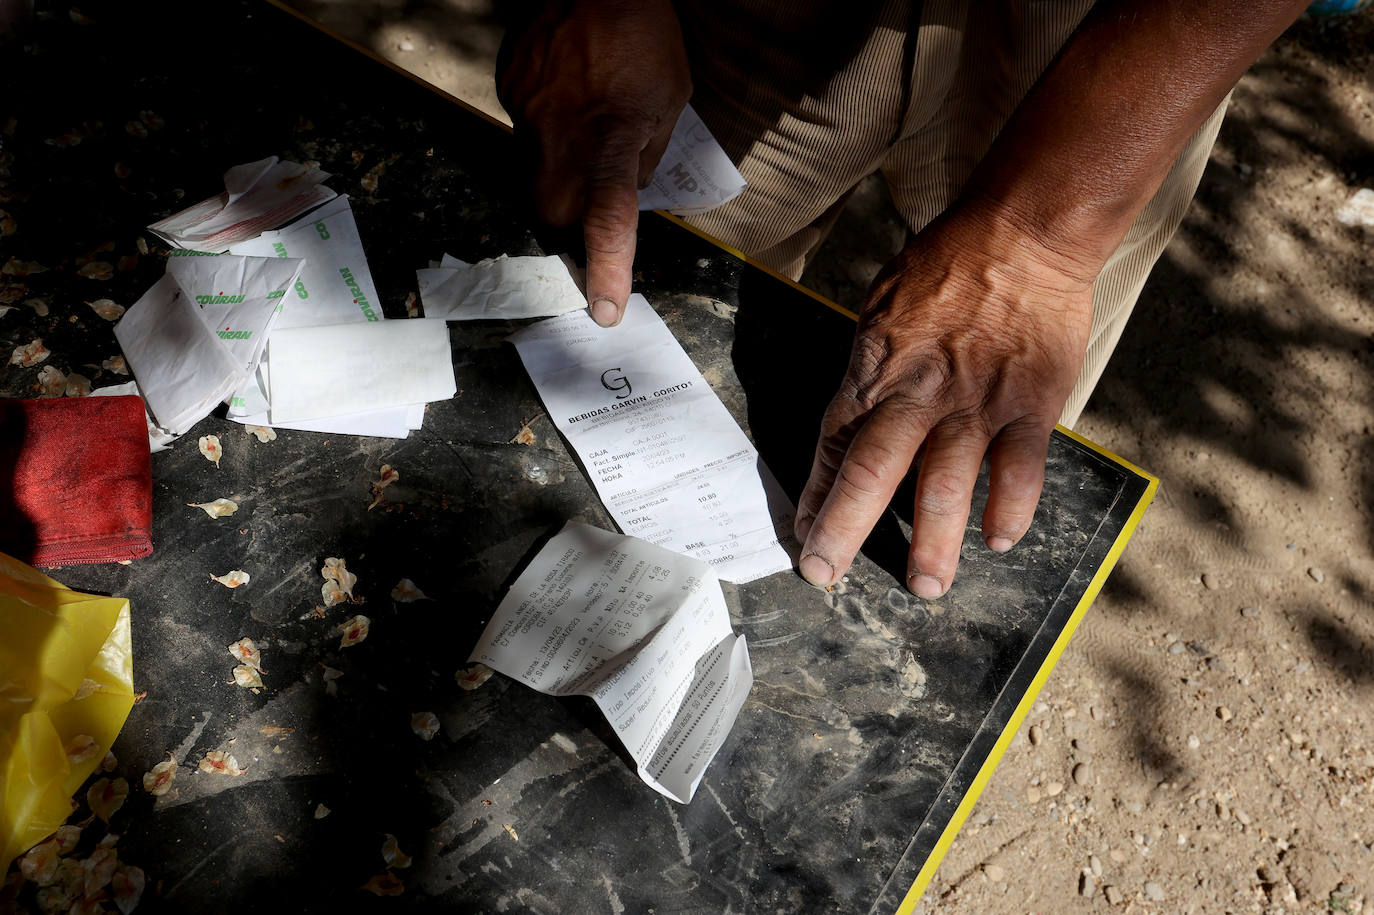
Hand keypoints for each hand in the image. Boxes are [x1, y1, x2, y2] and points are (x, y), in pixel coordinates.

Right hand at [497, 0, 691, 326]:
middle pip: (551, 210)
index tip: (604, 308)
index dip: (606, 268)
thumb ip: (645, 155)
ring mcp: (525, 111)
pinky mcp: (507, 87)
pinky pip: (524, 123)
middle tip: (595, 182)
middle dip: (571, 211)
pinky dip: (547, 116)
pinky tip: (567, 86)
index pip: (608, 220)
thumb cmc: (643, 34)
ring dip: (561, 154)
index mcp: (610, 141)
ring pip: (535, 163)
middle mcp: (560, 134)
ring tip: (586, 107)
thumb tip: (627, 189)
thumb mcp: (668, 101)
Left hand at [795, 207, 1096, 597]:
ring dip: (932, 544)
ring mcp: (975, 404)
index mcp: (875, 371)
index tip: (805, 537)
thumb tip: (852, 415)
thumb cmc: (945, 265)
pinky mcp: (1029, 405)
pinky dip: (1009, 510)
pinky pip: (1018, 471)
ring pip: (944, 486)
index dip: (817, 498)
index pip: (834, 446)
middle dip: (844, 531)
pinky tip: (1000, 540)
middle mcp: (918, 394)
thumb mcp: (879, 308)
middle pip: (871, 473)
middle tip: (826, 573)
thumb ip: (869, 368)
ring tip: (925, 587)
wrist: (1020, 233)